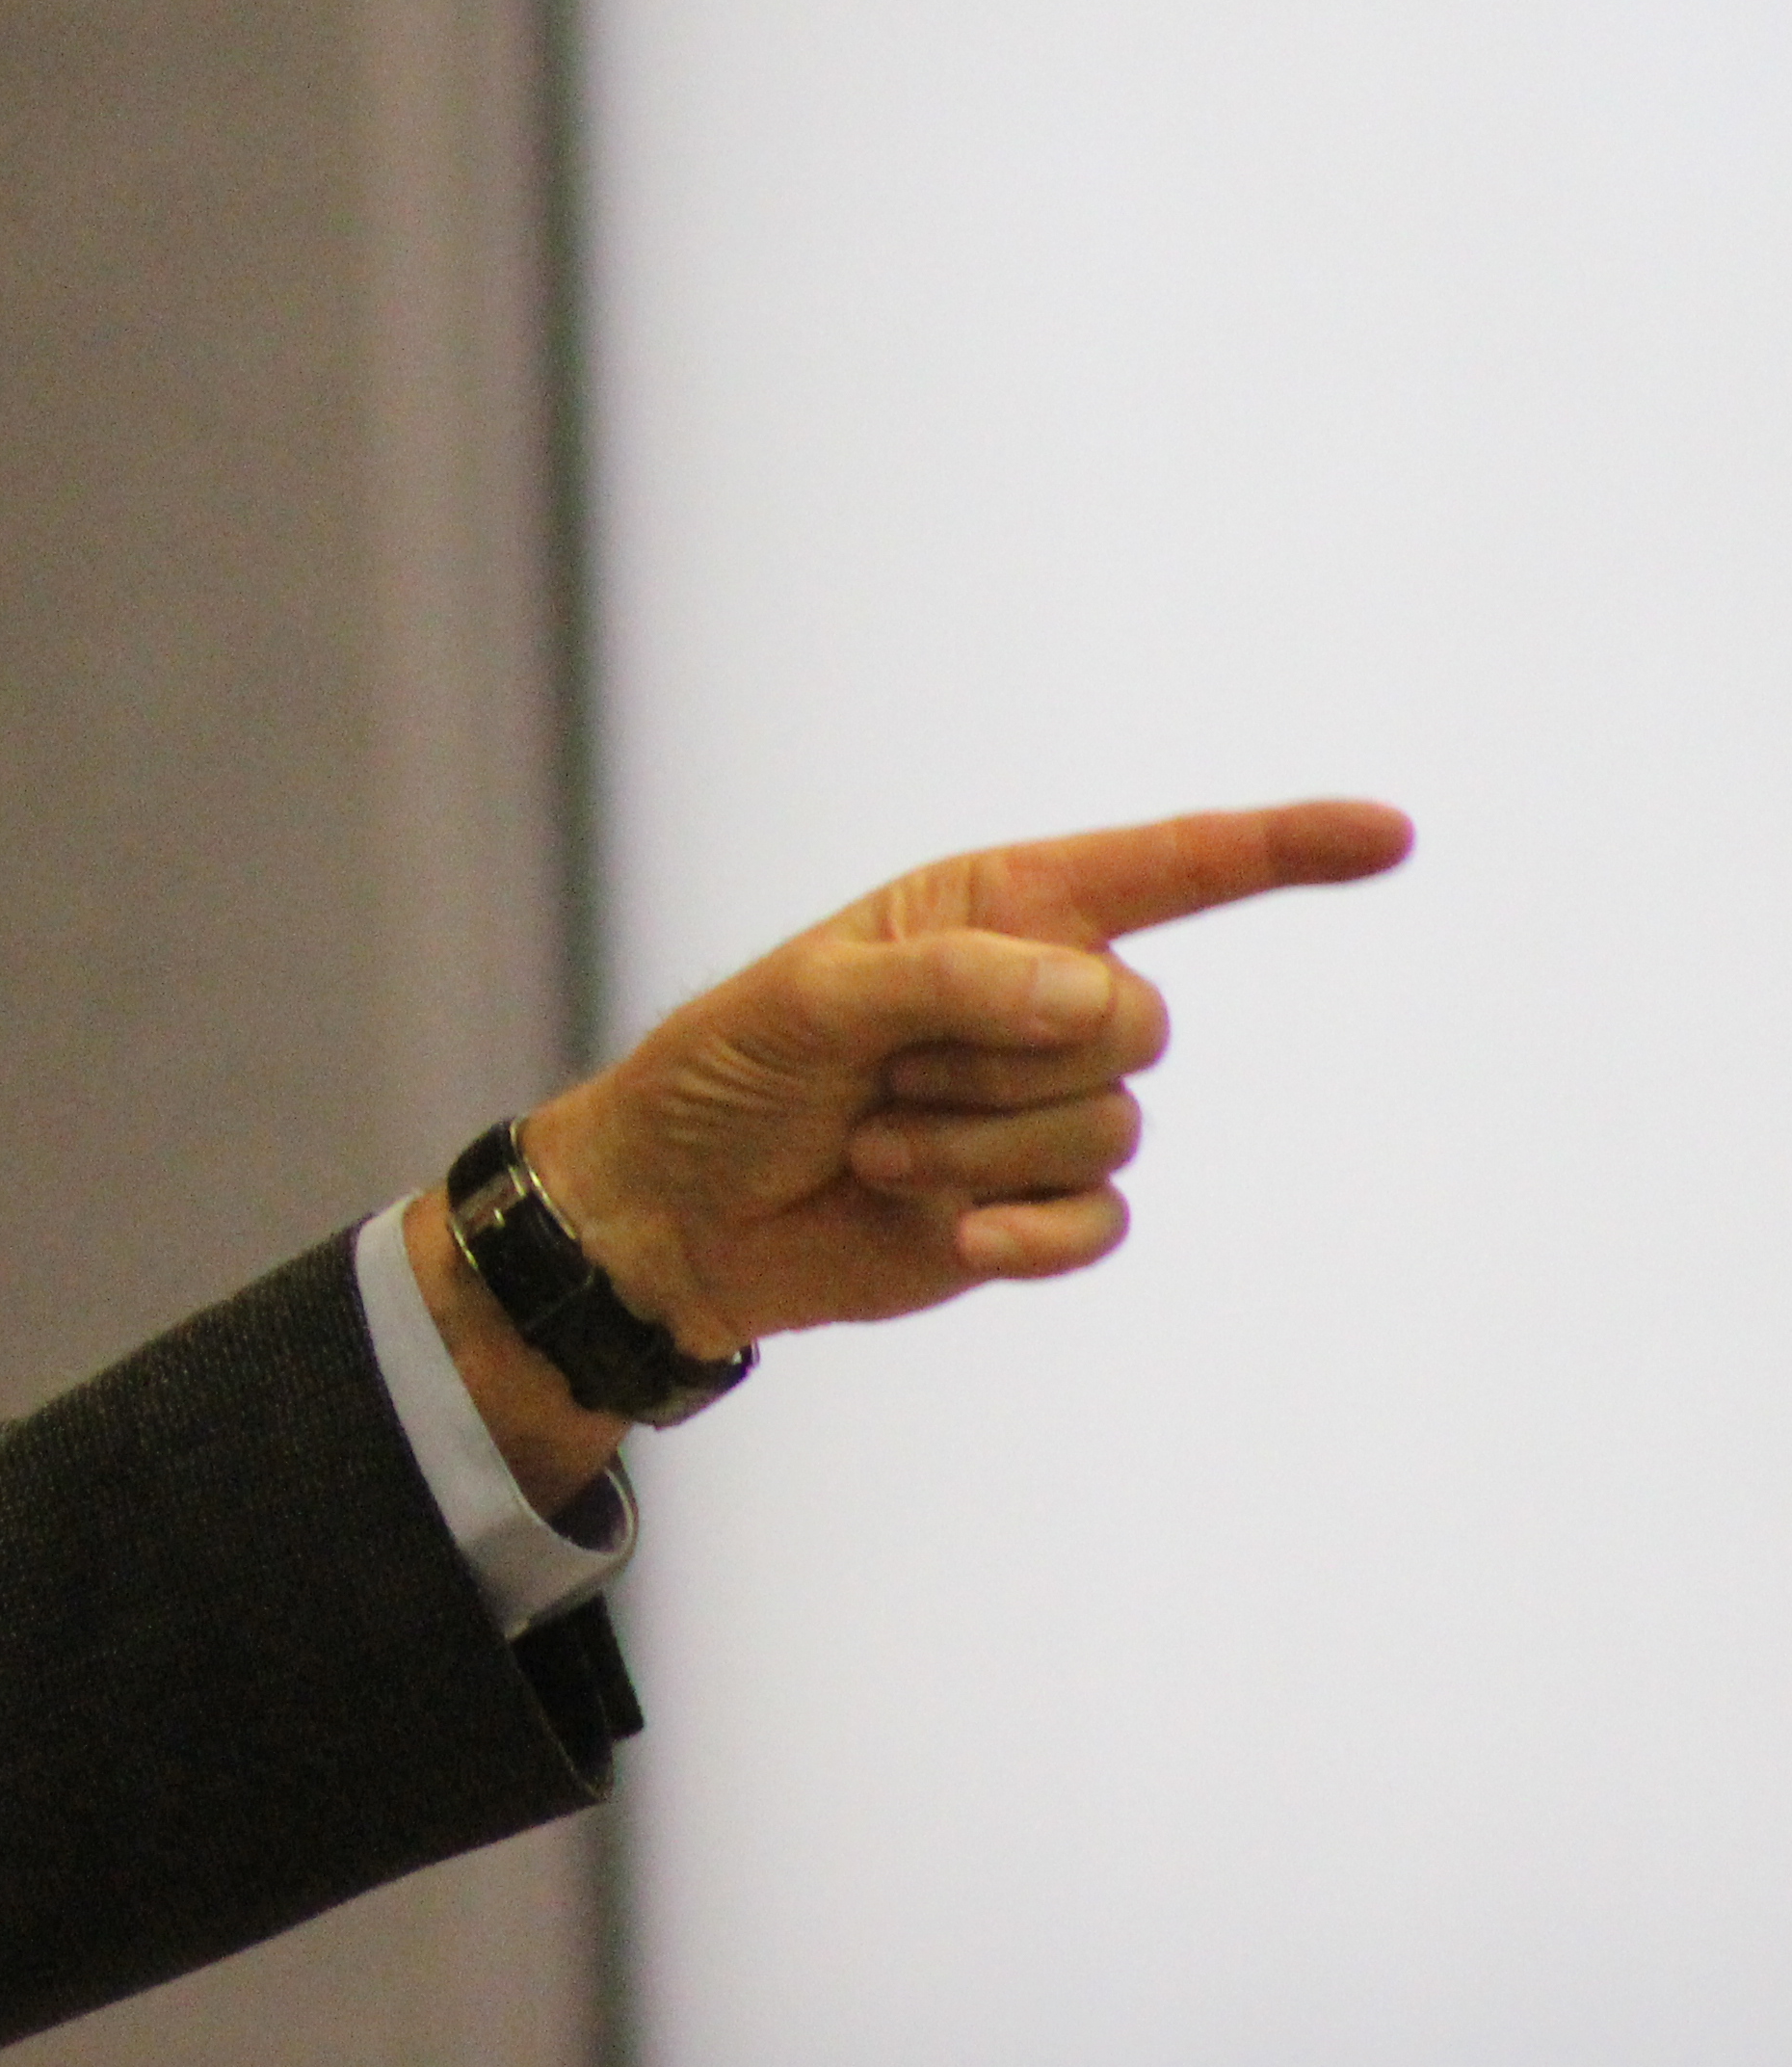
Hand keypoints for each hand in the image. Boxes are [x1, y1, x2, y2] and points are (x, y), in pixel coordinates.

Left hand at [415, 798, 1411, 1503]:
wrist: (678, 1212)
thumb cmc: (726, 1077)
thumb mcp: (811, 999)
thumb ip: (955, 979)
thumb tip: (1097, 996)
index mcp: (998, 910)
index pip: (1168, 870)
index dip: (1280, 849)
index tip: (1388, 834)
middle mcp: (1041, 998)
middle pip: (1133, 1023)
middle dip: (997, 1059)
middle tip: (878, 1075)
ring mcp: (1046, 1108)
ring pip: (1104, 1126)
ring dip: (970, 1145)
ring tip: (875, 1142)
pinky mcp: (1038, 1206)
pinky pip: (1096, 1219)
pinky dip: (1020, 1230)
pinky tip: (948, 1231)